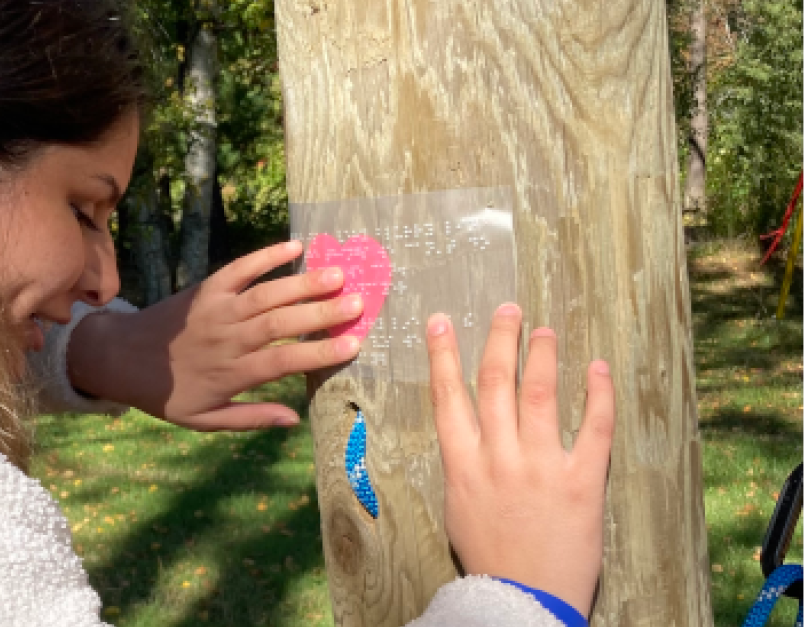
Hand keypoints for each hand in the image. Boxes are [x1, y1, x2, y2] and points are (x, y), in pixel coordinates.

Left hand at [67, 240, 362, 428]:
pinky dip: (265, 256)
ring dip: (302, 283)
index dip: (317, 354)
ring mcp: (217, 310)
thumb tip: (294, 420)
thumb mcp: (203, 420)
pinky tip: (294, 246)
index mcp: (231, 373)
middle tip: (359, 302)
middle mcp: (227, 339)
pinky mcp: (206, 289)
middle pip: (280, 324)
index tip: (353, 346)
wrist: (120, 358)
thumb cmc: (167, 394)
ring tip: (338, 274)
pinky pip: (239, 269)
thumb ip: (250, 418)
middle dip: (320, 314)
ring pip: (265, 294)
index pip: (282, 363)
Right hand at [425, 303, 614, 617]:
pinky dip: (597, 394)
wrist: (522, 602)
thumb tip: (468, 434)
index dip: (444, 355)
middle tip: (508, 309)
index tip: (442, 321)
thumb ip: (464, 468)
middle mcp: (498, 458)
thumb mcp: (458, 509)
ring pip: (539, 395)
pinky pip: (593, 428)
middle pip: (495, 383)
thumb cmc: (489, 560)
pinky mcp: (582, 483)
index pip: (448, 398)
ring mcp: (540, 468)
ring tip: (545, 329)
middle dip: (500, 339)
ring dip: (542, 355)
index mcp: (463, 466)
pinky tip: (598, 368)